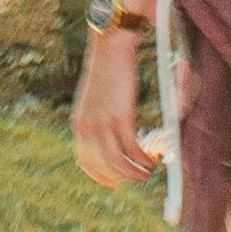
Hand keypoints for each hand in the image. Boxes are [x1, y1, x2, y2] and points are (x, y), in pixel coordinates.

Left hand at [73, 29, 156, 184]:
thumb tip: (112, 136)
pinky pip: (132, 148)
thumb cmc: (106, 72)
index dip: (99, 175)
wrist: (110, 49)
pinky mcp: (120, 117)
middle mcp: (86, 127)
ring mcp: (102, 123)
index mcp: (78, 124)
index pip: (83, 160)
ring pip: (118, 162)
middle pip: (103, 166)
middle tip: (138, 177)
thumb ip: (98, 119)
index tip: (113, 182)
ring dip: (134, 172)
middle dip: (122, 176)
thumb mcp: (95, 100)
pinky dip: (143, 159)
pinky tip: (151, 161)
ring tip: (147, 172)